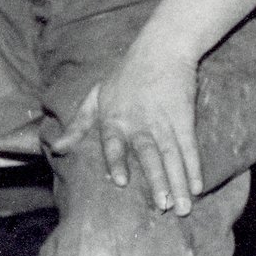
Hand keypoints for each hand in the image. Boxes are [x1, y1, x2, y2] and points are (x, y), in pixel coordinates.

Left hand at [48, 31, 202, 214]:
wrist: (161, 49)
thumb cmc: (125, 74)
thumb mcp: (96, 95)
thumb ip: (78, 125)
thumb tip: (57, 148)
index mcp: (114, 119)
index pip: (114, 144)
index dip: (118, 161)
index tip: (121, 181)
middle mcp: (139, 123)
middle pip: (149, 155)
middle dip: (158, 181)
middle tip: (164, 206)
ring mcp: (164, 122)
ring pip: (172, 156)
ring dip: (179, 182)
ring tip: (184, 207)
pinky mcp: (184, 118)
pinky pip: (189, 146)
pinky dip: (194, 167)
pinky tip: (198, 186)